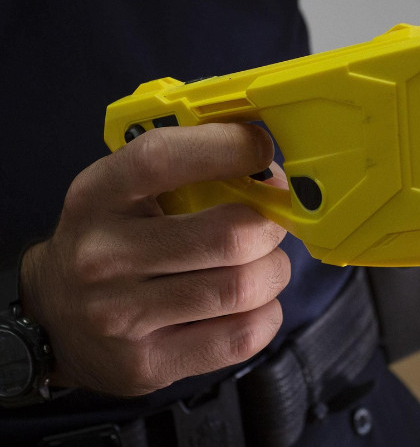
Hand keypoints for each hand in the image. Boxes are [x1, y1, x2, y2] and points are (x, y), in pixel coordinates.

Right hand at [19, 124, 290, 395]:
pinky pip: (243, 337)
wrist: (52, 320)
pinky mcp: (147, 365)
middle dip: (270, 225)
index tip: (261, 149)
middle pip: (229, 236)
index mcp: (97, 196)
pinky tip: (252, 304)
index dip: (228, 148)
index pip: (164, 158)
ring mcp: (121, 317)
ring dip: (273, 271)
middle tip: (272, 223)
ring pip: (243, 288)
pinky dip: (267, 314)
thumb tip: (268, 170)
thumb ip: (184, 171)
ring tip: (263, 265)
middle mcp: (102, 256)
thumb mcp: (122, 192)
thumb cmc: (110, 240)